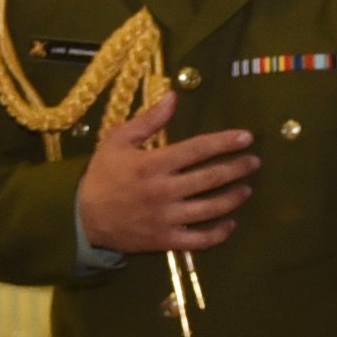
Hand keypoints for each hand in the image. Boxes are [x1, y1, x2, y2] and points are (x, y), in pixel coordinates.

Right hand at [76, 92, 258, 254]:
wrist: (83, 217)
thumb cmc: (102, 175)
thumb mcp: (117, 140)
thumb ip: (148, 120)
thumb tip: (174, 96)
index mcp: (154, 164)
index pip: (197, 149)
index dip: (224, 142)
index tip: (246, 137)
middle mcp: (164, 191)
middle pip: (210, 178)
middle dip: (236, 168)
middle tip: (254, 162)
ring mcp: (167, 218)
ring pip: (209, 208)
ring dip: (233, 198)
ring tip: (247, 189)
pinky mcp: (165, 240)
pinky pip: (198, 239)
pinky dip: (218, 233)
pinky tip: (231, 223)